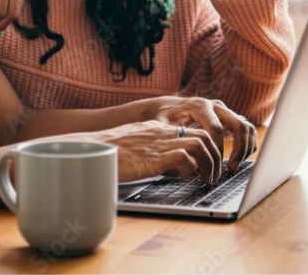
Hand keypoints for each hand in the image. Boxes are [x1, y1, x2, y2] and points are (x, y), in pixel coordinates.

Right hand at [71, 120, 222, 183]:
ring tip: (208, 179)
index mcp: (156, 128)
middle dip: (215, 155)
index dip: (205, 147)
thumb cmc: (108, 151)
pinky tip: (185, 177)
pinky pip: (185, 157)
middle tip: (214, 173)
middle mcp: (162, 133)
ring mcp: (160, 144)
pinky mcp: (155, 157)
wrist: (93, 149)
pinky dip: (191, 168)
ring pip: (200, 145)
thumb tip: (164, 162)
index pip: (191, 131)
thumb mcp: (134, 144)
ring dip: (209, 163)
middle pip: (203, 136)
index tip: (208, 161)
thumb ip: (151, 148)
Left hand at [148, 96, 257, 173]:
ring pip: (247, 127)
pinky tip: (239, 159)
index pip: (216, 128)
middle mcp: (216, 106)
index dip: (218, 148)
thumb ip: (171, 136)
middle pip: (239, 124)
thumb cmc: (167, 118)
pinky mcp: (230, 118)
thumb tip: (183, 155)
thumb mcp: (164, 124)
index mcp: (200, 106)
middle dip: (239, 149)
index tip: (215, 165)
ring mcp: (225, 111)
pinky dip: (248, 145)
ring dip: (245, 148)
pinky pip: (248, 130)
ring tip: (234, 166)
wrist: (172, 108)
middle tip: (231, 168)